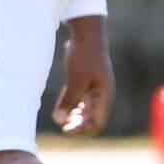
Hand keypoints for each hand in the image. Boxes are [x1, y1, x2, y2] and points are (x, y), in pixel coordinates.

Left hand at [52, 15, 113, 135]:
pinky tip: (62, 106)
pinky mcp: (87, 83)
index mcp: (104, 96)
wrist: (86, 34)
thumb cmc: (85, 56)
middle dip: (78, 125)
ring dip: (74, 117)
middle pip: (92, 119)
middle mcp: (102, 95)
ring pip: (86, 111)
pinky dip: (72, 106)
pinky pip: (80, 101)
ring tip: (61, 118)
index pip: (97, 122)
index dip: (83, 129)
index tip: (66, 129)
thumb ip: (68, 100)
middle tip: (62, 125)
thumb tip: (59, 120)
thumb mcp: (75, 80)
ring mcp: (95, 90)